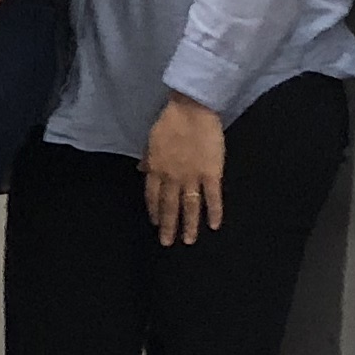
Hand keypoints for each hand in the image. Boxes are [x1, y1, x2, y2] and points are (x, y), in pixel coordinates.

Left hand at [144, 97, 224, 246]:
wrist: (191, 111)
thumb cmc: (170, 121)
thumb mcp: (152, 140)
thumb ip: (148, 158)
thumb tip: (141, 170)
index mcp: (156, 169)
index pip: (153, 196)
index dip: (155, 211)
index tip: (156, 223)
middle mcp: (172, 178)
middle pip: (169, 207)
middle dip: (168, 227)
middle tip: (167, 243)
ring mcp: (192, 178)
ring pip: (190, 207)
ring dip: (189, 226)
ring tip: (189, 241)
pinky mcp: (212, 174)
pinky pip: (213, 197)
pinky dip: (214, 212)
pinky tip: (213, 225)